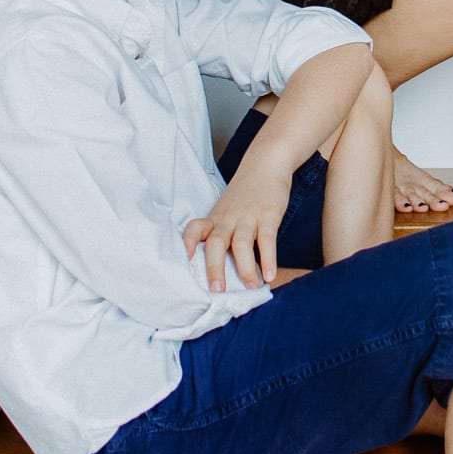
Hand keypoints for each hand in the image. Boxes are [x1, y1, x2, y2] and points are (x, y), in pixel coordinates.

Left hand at [182, 164, 292, 290]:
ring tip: (251, 287)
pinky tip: (270, 275)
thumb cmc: (245, 193)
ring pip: (241, 243)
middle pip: (215, 243)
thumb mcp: (227, 210)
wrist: (266, 163)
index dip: (186, 245)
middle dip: (215, 267)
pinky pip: (267, 239)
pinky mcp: (268, 214)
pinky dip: (269, 258)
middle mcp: (228, 218)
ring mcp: (248, 216)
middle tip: (217, 290)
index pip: (194, 230)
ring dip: (245, 267)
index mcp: (215, 218)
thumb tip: (219, 269)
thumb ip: (222, 234)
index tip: (183, 263)